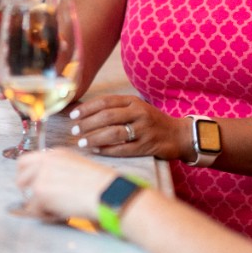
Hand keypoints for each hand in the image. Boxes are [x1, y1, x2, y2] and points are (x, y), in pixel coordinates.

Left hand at [16, 148, 116, 221]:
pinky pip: (33, 210)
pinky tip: (60, 213)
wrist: (107, 191)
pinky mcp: (40, 192)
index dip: (25, 176)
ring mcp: (40, 175)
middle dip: (28, 192)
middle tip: (41, 202)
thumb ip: (59, 171)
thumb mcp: (77, 166)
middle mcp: (44, 161)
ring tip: (57, 209)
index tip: (31, 186)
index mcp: (54, 154)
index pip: (25, 161)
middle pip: (20, 178)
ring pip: (27, 196)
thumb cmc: (101, 184)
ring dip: (39, 205)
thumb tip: (49, 184)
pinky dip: (45, 215)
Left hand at [67, 95, 185, 158]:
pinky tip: (96, 150)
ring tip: (81, 142)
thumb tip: (85, 113)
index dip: (87, 108)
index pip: (105, 101)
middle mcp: (138, 113)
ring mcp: (143, 130)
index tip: (73, 115)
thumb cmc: (150, 121)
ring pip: (114, 133)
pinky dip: (107, 150)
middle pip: (107, 116)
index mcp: (133, 101)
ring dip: (94, 138)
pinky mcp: (147, 146)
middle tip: (74, 130)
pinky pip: (123, 149)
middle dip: (87, 123)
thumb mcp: (136, 108)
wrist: (178, 135)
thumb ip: (116, 108)